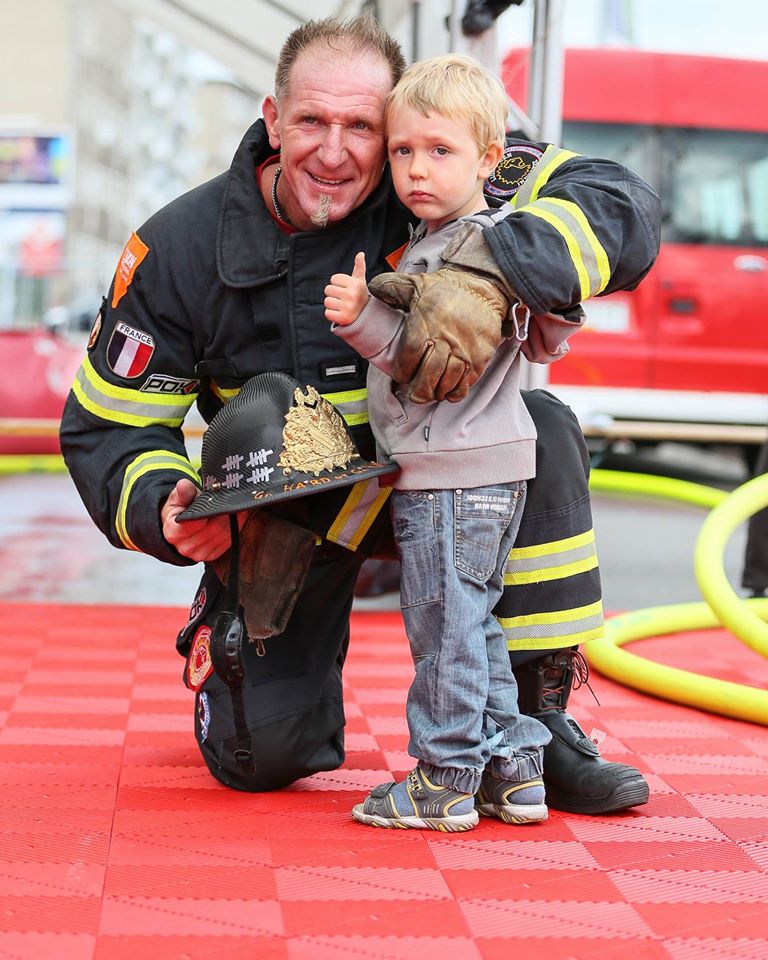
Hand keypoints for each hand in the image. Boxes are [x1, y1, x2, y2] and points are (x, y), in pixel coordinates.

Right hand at [161, 478, 232, 561]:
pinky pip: (228, 541)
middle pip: (214, 529)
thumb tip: (184, 485)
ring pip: (224, 535)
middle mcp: (186, 547)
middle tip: (233, 500)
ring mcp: (200, 554)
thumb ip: (182, 492)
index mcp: (174, 533)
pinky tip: (236, 517)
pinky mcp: (212, 555)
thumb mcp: (176, 498)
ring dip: (233, 520)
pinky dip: (234, 528)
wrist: (177, 528)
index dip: (210, 510)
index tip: (220, 498)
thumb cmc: (177, 512)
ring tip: (236, 506)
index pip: (196, 522)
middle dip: (225, 513)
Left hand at [324, 251, 368, 325]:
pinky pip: (327, 313)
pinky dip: (332, 315)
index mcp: (355, 284)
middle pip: (328, 289)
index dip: (338, 284)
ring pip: (327, 301)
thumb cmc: (359, 295)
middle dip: (334, 294)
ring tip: (342, 306)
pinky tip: (341, 314)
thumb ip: (359, 267)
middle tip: (343, 299)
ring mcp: (348, 307)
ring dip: (332, 305)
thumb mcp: (360, 281)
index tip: (346, 289)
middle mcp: (352, 295)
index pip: (333, 279)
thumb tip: (360, 254)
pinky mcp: (343, 318)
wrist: (366, 316)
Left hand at [368, 266, 508, 402]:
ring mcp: (464, 351)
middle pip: (429, 374)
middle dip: (419, 390)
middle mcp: (445, 340)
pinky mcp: (480, 357)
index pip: (409, 357)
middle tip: (415, 395)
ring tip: (431, 394)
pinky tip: (449, 393)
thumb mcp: (416, 283)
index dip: (403, 372)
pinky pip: (467, 383)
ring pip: (448, 382)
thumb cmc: (446, 289)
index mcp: (425, 326)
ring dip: (437, 392)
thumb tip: (372, 288)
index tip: (401, 376)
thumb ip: (392, 287)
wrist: (483, 288)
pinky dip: (456, 392)